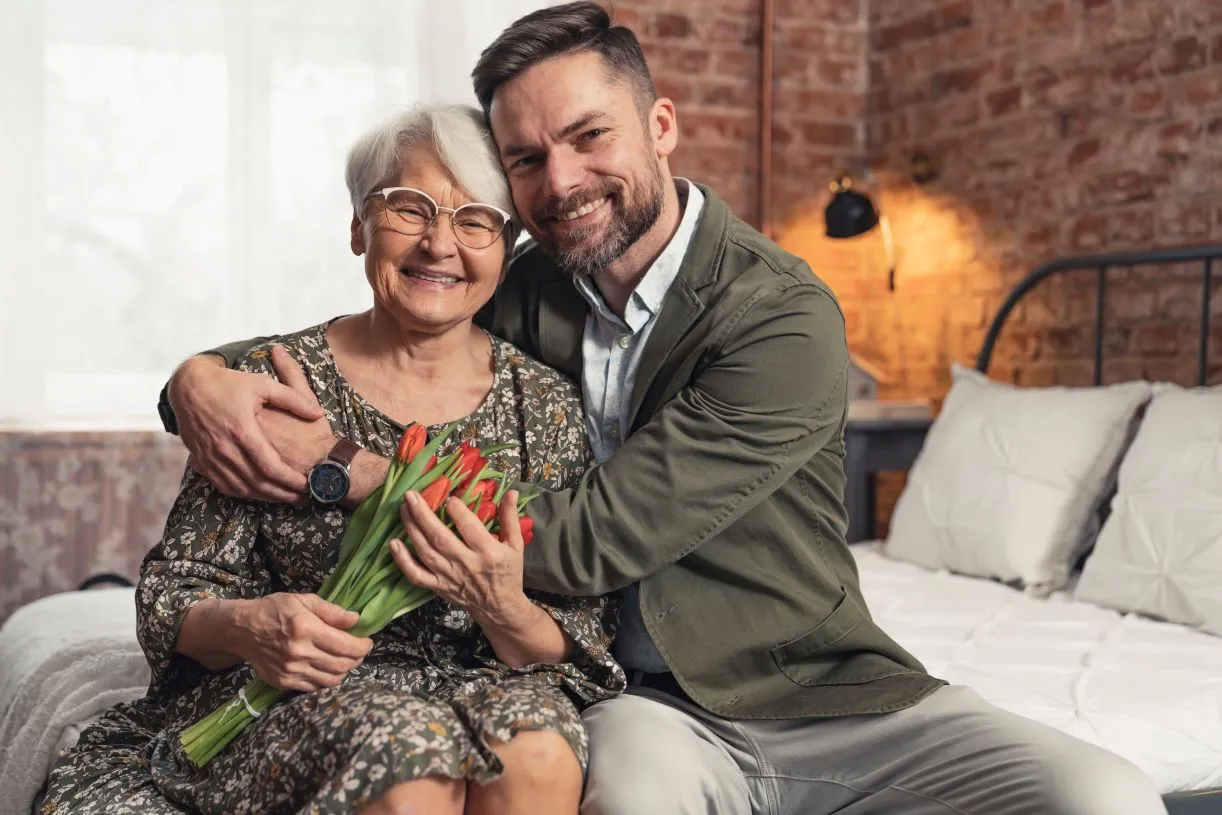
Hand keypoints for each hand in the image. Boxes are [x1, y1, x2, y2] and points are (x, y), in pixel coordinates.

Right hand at [170, 347, 323, 502]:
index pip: (271, 466)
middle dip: (283, 494)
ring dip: (266, 497)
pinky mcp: (202, 462)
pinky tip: (260, 493)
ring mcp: (211, 458)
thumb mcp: (262, 384)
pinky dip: (245, 493)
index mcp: (242, 430)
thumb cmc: (229, 384)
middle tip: (303, 498)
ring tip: (287, 498)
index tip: (308, 485)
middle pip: (259, 483)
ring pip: (242, 488)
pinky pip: (225, 486)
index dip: (290, 480)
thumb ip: (293, 398)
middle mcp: (225, 448)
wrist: (188, 387)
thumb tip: (318, 413)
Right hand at [232, 593, 373, 691]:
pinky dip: (327, 679)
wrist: (241, 630)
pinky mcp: (284, 682)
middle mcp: (299, 653)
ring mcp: (291, 670)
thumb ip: (331, 611)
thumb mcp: (303, 600)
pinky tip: (328, 668)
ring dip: (345, 671)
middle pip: (342, 665)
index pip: (346, 645)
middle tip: (360, 650)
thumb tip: (356, 620)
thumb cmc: (274, 610)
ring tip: (346, 659)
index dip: (363, 646)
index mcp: (306, 629)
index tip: (367, 641)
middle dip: (357, 659)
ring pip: (332, 679)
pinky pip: (315, 687)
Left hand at [392, 490, 532, 628]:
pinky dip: (402, 561)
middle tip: (411, 495)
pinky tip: (393, 543)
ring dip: (411, 529)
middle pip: (440, 537)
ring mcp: (449, 576)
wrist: (499, 607)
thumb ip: (510, 517)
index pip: (468, 526)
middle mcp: (466, 564)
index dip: (456, 509)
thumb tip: (511, 492)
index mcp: (488, 552)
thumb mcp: (516, 545)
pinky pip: (416, 574)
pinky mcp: (438, 586)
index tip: (448, 497)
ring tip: (403, 509)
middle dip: (423, 514)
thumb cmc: (508, 573)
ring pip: (425, 551)